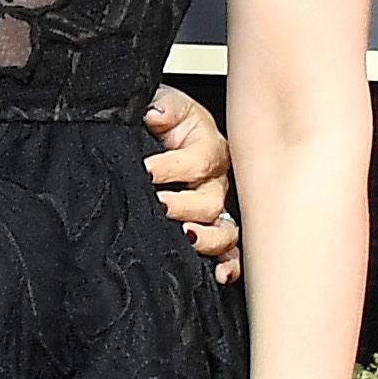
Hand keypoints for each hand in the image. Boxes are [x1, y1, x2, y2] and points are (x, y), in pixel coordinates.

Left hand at [144, 84, 239, 283]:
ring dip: (209, 237)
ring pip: (225, 229)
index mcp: (207, 148)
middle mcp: (217, 181)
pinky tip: (220, 273)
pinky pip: (230, 252)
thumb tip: (156, 114)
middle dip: (185, 205)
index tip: (147, 170)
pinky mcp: (214, 228)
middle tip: (161, 206)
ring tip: (188, 237)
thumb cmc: (166, 120)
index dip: (171, 167)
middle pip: (211, 200)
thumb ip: (162, 108)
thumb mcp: (163, 105)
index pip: (196, 161)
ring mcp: (218, 208)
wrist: (160, 131)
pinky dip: (230, 265)